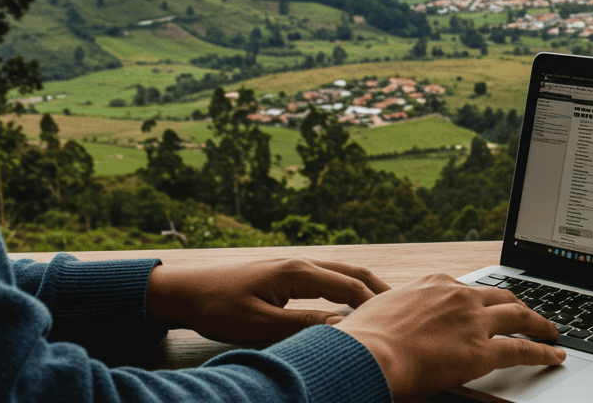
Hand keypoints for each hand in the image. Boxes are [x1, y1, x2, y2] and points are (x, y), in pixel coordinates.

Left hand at [146, 258, 389, 344]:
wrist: (185, 290)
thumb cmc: (217, 308)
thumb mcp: (258, 325)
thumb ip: (301, 326)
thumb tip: (343, 329)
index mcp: (297, 272)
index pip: (349, 286)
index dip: (375, 304)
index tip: (398, 321)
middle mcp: (301, 263)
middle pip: (353, 273)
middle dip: (381, 290)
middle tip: (408, 310)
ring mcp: (295, 267)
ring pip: (343, 273)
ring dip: (367, 287)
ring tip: (390, 306)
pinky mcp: (288, 275)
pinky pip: (329, 278)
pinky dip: (350, 288)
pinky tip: (354, 304)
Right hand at [334, 273, 565, 399]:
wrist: (367, 353)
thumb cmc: (364, 339)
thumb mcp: (379, 312)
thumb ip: (396, 314)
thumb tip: (388, 323)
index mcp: (434, 283)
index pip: (469, 288)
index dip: (483, 299)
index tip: (490, 304)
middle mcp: (458, 295)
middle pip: (501, 296)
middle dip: (519, 304)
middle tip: (530, 314)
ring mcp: (473, 320)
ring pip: (519, 315)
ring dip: (539, 323)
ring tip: (551, 331)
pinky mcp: (481, 350)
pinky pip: (522, 348)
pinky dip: (543, 351)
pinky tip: (555, 354)